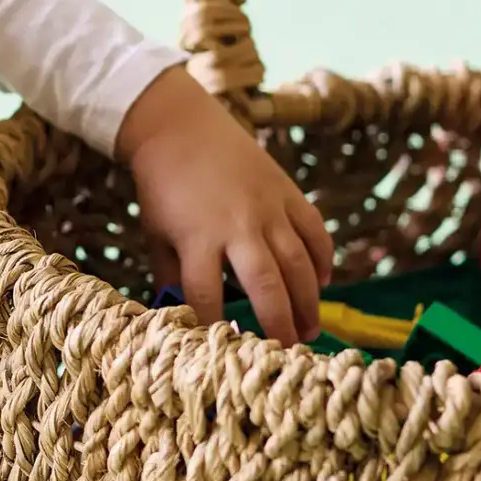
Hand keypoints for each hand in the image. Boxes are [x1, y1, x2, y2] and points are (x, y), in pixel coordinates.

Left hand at [117, 67, 333, 343]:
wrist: (181, 127)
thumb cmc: (164, 188)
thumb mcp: (157, 234)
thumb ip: (171, 276)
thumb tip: (180, 317)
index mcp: (197, 238)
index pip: (207, 295)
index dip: (216, 326)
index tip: (224, 352)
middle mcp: (238, 224)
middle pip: (266, 282)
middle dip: (279, 322)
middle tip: (288, 353)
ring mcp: (268, 206)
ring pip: (298, 261)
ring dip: (309, 300)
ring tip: (311, 331)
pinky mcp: (288, 191)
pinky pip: (314, 230)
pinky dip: (323, 258)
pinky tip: (323, 283)